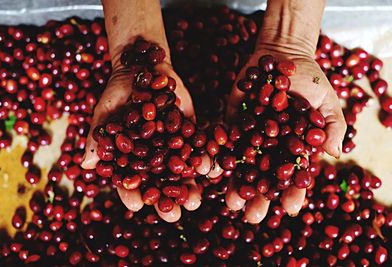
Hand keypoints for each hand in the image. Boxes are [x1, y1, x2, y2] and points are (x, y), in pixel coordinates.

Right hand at [81, 60, 202, 222]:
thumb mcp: (105, 113)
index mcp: (131, 159)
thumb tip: (85, 165)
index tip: (137, 205)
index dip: (132, 194)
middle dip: (166, 201)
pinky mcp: (189, 132)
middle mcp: (153, 158)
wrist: (142, 68)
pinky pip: (198, 149)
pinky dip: (204, 159)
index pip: (130, 182)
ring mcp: (173, 146)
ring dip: (189, 187)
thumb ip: (97, 138)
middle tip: (173, 216)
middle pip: (159, 185)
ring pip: (181, 173)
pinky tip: (210, 170)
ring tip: (195, 200)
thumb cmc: (118, 92)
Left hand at [225, 47, 346, 223]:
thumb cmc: (308, 79)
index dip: (293, 192)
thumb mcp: (326, 100)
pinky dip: (216, 156)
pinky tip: (211, 171)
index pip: (294, 175)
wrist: (281, 56)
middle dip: (259, 197)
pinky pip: (223, 142)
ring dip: (235, 184)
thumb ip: (332, 125)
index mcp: (293, 148)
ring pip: (241, 167)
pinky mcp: (231, 123)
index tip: (289, 208)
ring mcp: (249, 137)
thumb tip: (333, 153)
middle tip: (252, 216)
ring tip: (230, 201)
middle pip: (264, 178)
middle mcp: (269, 148)